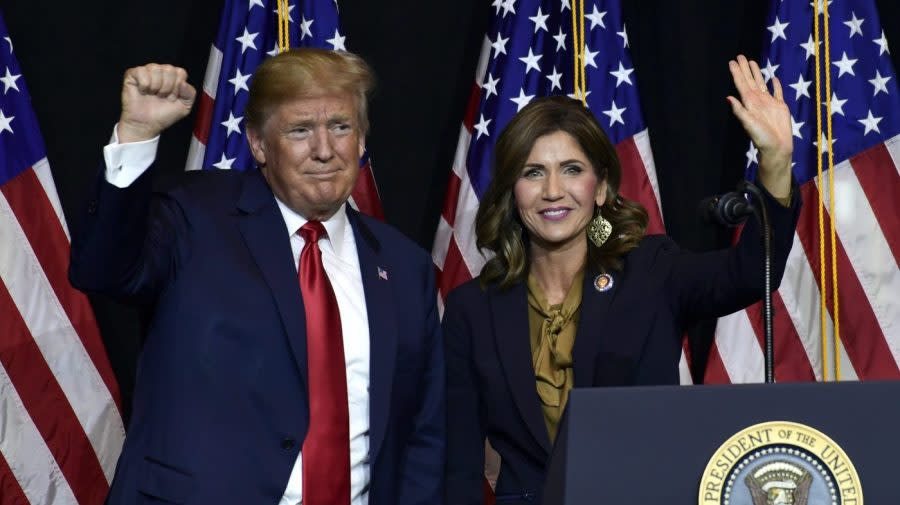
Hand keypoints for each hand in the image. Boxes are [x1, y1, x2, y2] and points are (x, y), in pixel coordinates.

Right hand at [118, 64, 195, 142]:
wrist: (146, 124)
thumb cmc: (164, 114)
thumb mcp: (184, 107)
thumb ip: (190, 93)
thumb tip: (182, 82)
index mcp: (173, 77)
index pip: (181, 72)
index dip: (177, 88)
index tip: (172, 98)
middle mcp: (160, 71)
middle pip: (169, 69)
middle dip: (167, 87)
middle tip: (161, 97)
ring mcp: (146, 71)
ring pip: (156, 69)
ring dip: (156, 87)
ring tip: (152, 95)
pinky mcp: (132, 74)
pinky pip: (141, 71)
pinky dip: (144, 85)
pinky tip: (143, 92)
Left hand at [727, 55, 792, 199]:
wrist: (777, 148)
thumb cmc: (762, 138)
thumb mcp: (749, 124)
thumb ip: (739, 111)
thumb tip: (728, 97)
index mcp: (749, 103)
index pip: (741, 84)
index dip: (737, 73)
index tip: (732, 61)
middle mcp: (758, 101)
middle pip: (750, 81)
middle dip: (745, 69)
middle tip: (740, 56)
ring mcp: (769, 103)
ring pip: (761, 83)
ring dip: (756, 73)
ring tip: (752, 62)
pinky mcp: (780, 107)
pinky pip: (777, 92)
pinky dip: (775, 85)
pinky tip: (773, 78)